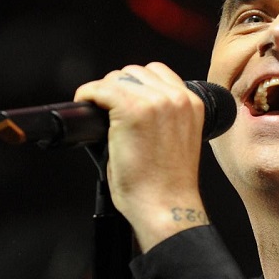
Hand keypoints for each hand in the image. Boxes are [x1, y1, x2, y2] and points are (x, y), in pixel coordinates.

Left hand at [75, 62, 208, 251]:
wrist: (166, 206)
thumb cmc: (168, 184)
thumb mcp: (178, 139)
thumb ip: (164, 117)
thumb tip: (128, 106)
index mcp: (193, 103)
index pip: (157, 73)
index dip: (136, 86)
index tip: (123, 100)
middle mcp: (177, 97)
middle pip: (135, 72)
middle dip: (119, 88)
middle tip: (108, 111)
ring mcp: (155, 102)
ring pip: (117, 78)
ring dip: (104, 92)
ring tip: (99, 112)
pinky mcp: (131, 111)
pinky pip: (99, 89)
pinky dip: (88, 95)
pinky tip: (86, 106)